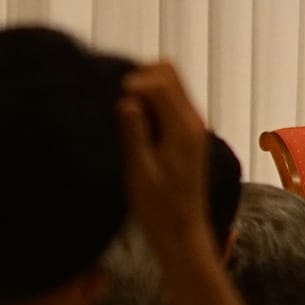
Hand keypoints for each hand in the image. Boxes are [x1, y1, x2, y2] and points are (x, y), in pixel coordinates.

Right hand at [118, 61, 217, 249]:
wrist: (182, 232)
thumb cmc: (158, 208)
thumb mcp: (140, 172)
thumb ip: (134, 134)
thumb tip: (125, 100)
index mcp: (183, 129)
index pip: (162, 81)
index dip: (133, 82)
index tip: (112, 100)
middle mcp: (193, 122)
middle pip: (169, 73)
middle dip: (140, 76)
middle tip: (115, 98)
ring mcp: (192, 126)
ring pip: (171, 84)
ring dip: (145, 87)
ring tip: (120, 109)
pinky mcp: (187, 134)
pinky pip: (171, 101)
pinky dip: (150, 99)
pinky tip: (132, 119)